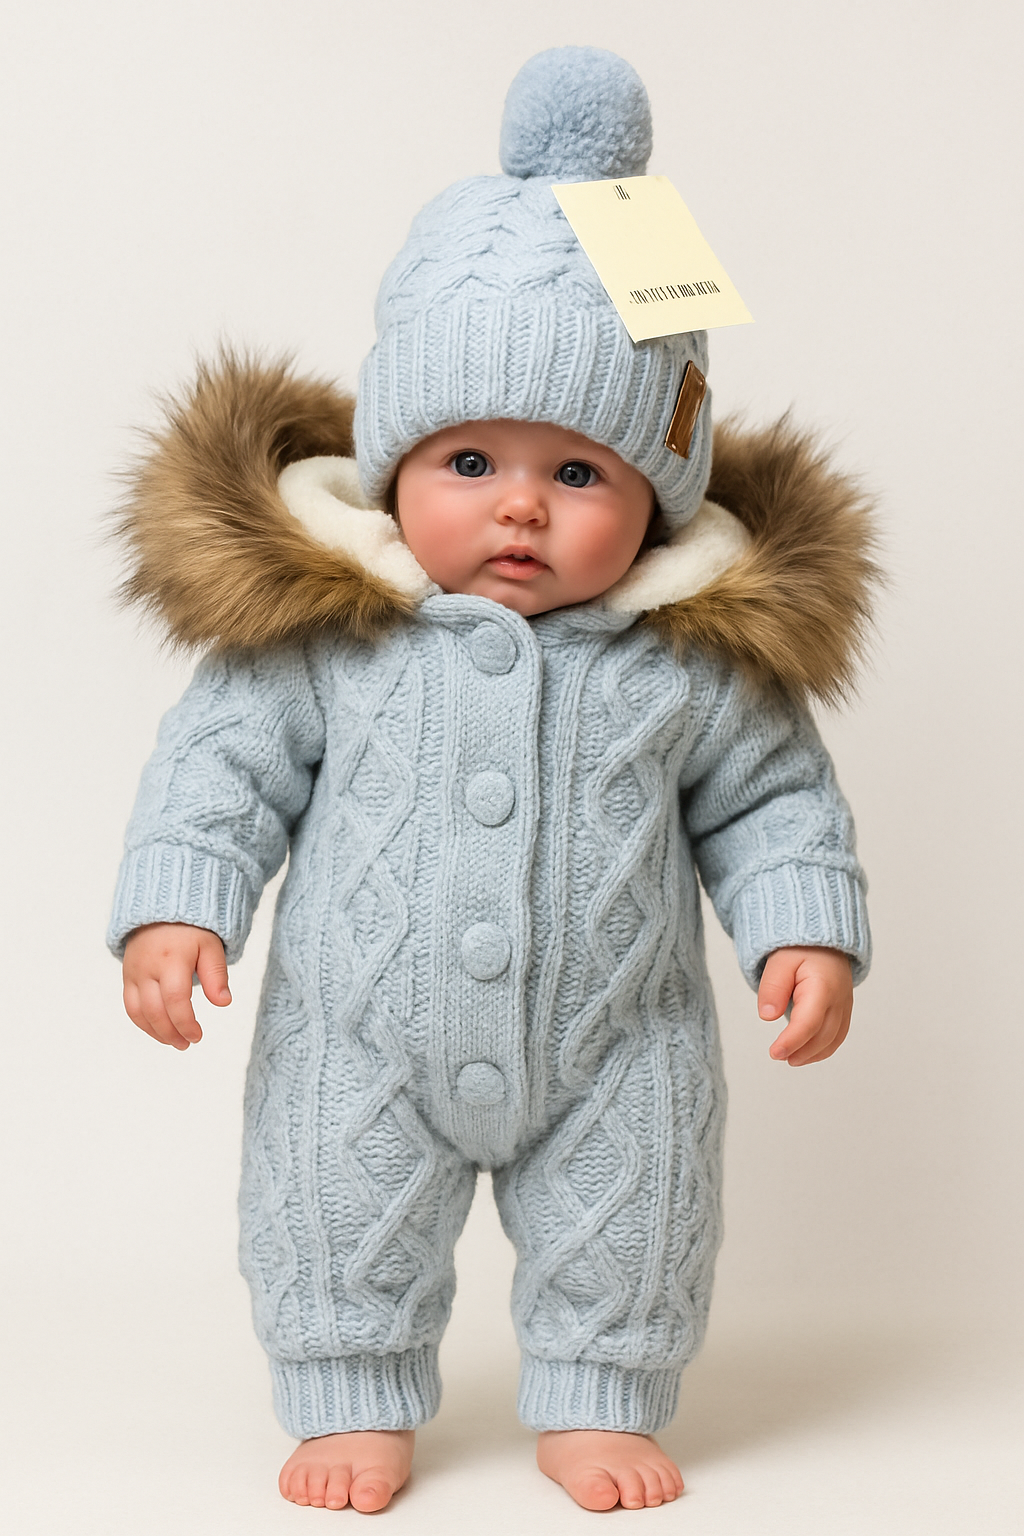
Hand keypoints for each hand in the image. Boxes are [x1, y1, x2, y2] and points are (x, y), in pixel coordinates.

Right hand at [122, 923, 230, 1049]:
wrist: (161, 912)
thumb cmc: (191, 930)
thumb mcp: (211, 946)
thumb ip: (216, 974)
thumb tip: (223, 1002)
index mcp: (172, 958)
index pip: (175, 999)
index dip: (186, 1023)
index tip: (198, 1036)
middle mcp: (148, 966)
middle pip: (155, 1010)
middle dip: (171, 1033)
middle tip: (187, 1044)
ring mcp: (134, 972)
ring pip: (138, 1012)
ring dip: (156, 1033)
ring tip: (175, 1042)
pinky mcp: (127, 977)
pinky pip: (130, 1006)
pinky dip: (143, 1023)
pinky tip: (159, 1031)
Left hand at [757, 946, 852, 1065]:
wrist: (823, 941)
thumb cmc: (800, 950)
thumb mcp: (779, 962)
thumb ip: (773, 988)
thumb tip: (767, 1016)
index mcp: (823, 986)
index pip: (809, 1022)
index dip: (792, 1041)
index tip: (774, 1052)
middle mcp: (839, 999)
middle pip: (823, 1035)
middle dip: (800, 1051)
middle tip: (776, 1055)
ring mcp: (845, 1006)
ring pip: (833, 1039)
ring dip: (812, 1054)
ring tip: (789, 1059)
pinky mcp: (844, 1011)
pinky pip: (838, 1036)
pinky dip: (823, 1049)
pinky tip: (805, 1054)